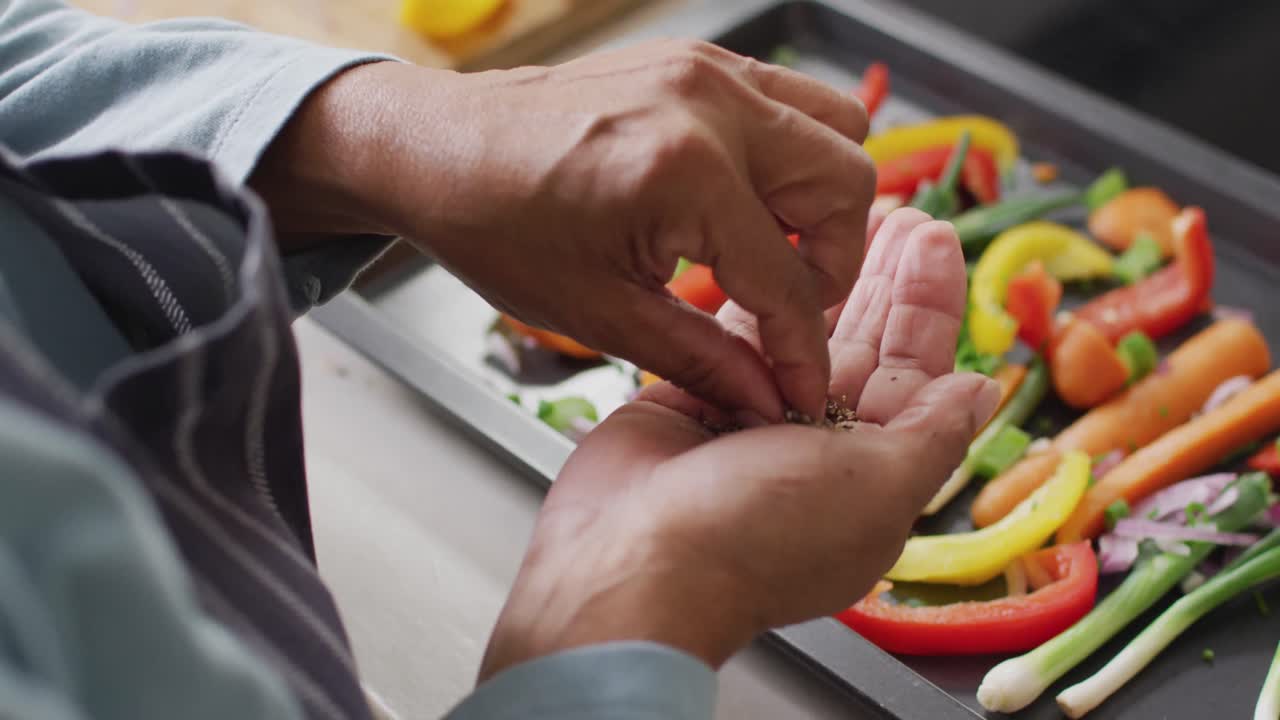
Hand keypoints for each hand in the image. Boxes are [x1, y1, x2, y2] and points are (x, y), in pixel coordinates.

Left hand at [253, 41, 873, 421]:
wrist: (436, 149)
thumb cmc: (495, 225)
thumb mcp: (599, 312)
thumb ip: (700, 357)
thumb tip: (769, 395)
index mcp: (684, 173)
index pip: (788, 276)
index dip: (803, 344)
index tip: (802, 383)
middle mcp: (710, 105)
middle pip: (846, 180)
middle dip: (833, 259)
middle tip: (788, 303)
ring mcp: (707, 69)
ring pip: (834, 124)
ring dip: (822, 196)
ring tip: (772, 248)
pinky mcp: (697, 59)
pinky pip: (787, 98)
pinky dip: (787, 154)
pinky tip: (740, 202)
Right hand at [478, 209, 999, 678]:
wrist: (634, 557)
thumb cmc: (760, 533)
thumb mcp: (874, 489)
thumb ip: (931, 435)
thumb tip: (981, 392)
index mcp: (872, 472)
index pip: (917, 376)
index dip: (931, 308)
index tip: (941, 243)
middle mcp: (818, 446)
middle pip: (866, 346)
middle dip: (888, 281)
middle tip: (906, 215)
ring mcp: (754, 421)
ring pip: (803, 332)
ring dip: (829, 278)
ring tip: (853, 218)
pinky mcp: (696, 397)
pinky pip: (737, 335)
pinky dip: (761, 297)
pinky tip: (780, 256)